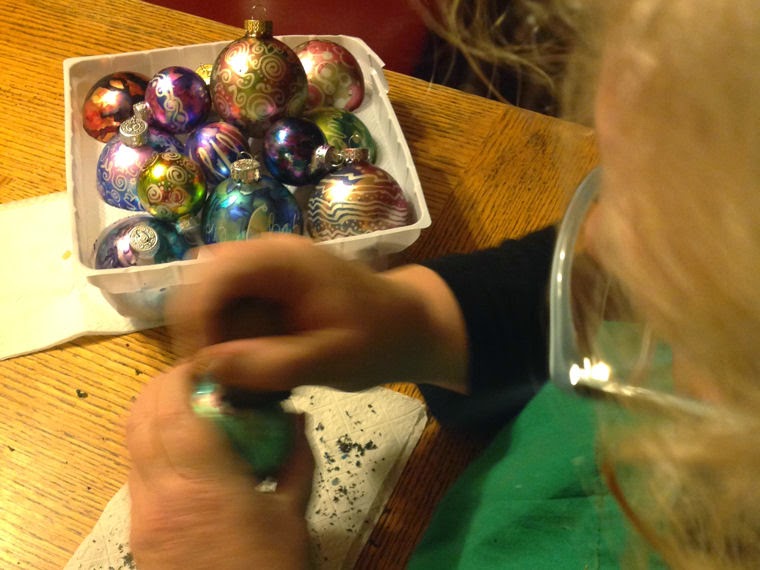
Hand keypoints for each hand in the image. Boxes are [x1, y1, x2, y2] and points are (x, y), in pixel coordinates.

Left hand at [126, 363, 313, 569]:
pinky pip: (135, 468)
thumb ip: (296, 459)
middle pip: (140, 416)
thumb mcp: (293, 516)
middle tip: (201, 379)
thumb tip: (297, 417)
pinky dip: (153, 443)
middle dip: (165, 384)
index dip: (185, 374)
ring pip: (130, 440)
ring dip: (154, 412)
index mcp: (203, 483)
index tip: (211, 363)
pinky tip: (186, 452)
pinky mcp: (136, 530)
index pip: (174, 407)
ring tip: (193, 408)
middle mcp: (161, 492)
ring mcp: (142, 513)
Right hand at [169, 233, 468, 393]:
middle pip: (203, 283)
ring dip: (215, 336)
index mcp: (284, 261)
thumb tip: (208, 366)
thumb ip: (273, 364)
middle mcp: (267, 254)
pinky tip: (251, 365)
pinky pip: (230, 308)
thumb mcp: (333, 360)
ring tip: (236, 375)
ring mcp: (266, 268)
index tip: (202, 367)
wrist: (409, 327)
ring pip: (211, 298)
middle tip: (216, 378)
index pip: (214, 274)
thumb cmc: (380, 340)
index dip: (196, 318)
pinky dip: (230, 337)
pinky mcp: (267, 287)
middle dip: (202, 330)